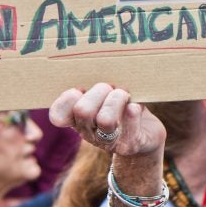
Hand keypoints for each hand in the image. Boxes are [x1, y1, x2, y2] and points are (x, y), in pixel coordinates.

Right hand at [50, 83, 165, 157]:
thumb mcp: (107, 94)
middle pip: (83, 111)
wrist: (147, 134)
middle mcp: (89, 132)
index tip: (80, 89)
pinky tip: (136, 106)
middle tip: (110, 87)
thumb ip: (99, 84)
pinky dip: (134, 110)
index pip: (58, 114)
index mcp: (77, 119)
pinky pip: (130, 124)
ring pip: (106, 120)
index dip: (67, 99)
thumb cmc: (122, 106)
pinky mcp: (130, 144)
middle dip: (99, 92)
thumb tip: (98, 61)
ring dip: (117, 100)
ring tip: (125, 95)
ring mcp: (108, 141)